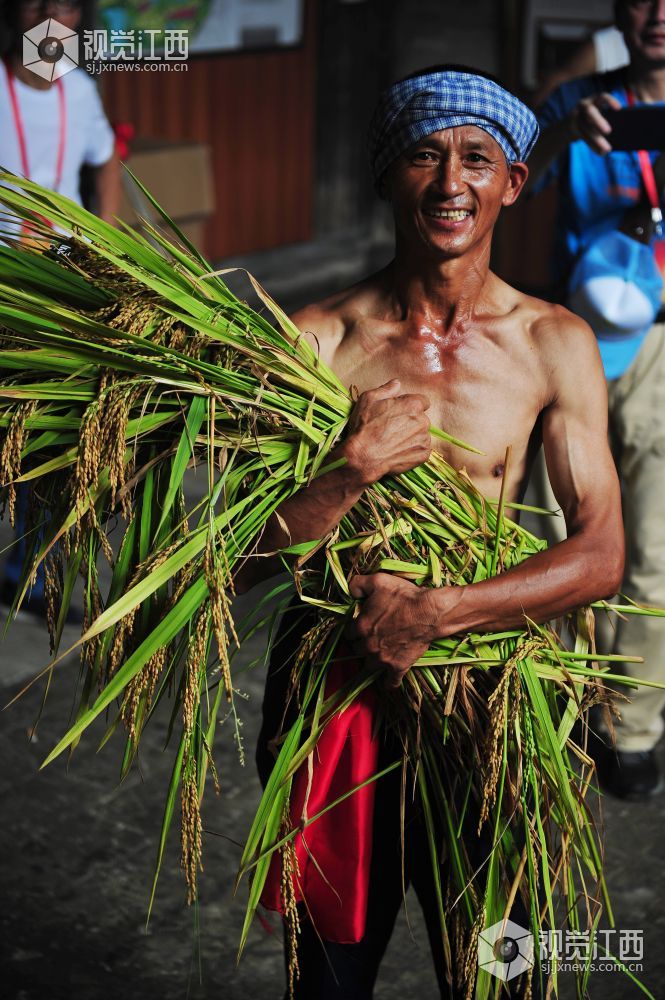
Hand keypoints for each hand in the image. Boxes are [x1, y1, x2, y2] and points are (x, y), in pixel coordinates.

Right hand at [342, 379, 431, 487]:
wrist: (364, 456)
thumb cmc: (365, 427)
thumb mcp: (368, 399)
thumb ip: (386, 389)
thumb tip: (397, 383)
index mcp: (413, 405)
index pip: (422, 401)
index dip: (410, 406)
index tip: (399, 412)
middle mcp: (423, 421)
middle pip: (421, 418)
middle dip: (411, 421)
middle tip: (393, 428)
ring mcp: (424, 439)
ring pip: (422, 434)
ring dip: (412, 435)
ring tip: (394, 441)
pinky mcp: (423, 454)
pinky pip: (421, 449)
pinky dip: (412, 450)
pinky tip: (398, 450)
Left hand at [347, 573, 437, 687]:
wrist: (428, 612)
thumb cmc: (403, 595)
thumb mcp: (377, 581)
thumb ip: (357, 584)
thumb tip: (349, 592)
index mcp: (360, 626)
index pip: (348, 633)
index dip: (353, 628)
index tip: (359, 626)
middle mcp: (368, 646)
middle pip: (356, 650)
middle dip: (361, 644)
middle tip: (370, 638)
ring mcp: (382, 659)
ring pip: (369, 665)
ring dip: (372, 660)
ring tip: (378, 654)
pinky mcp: (398, 667)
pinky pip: (389, 682)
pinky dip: (387, 683)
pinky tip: (387, 681)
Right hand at [570, 92, 620, 155]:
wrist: (571, 121)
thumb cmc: (593, 116)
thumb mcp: (599, 111)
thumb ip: (610, 116)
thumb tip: (628, 128)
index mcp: (594, 99)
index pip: (602, 97)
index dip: (610, 101)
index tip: (619, 109)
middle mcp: (584, 106)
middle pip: (590, 112)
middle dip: (598, 121)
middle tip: (609, 131)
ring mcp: (576, 118)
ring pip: (585, 129)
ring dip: (596, 140)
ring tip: (607, 149)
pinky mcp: (575, 129)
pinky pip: (584, 138)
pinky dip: (593, 146)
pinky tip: (601, 153)